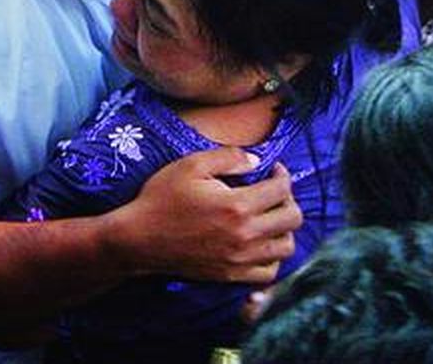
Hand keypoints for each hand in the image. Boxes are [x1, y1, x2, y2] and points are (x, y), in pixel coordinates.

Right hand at [113, 147, 301, 283]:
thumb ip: (229, 157)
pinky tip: (260, 242)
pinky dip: (273, 256)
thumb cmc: (162, 198)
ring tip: (268, 216)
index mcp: (237, 205)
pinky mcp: (232, 275)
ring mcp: (240, 259)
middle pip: (293, 218)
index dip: (282, 174)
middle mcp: (245, 235)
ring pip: (287, 246)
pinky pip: (270, 271)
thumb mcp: (191, 164)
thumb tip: (257, 161)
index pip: (281, 189)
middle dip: (288, 199)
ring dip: (284, 228)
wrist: (139, 240)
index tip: (272, 170)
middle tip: (272, 192)